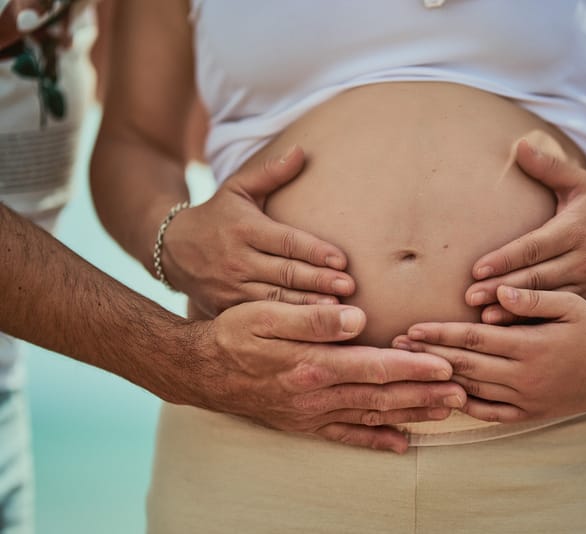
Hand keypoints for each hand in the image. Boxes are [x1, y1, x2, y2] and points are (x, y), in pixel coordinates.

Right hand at [162, 145, 355, 315]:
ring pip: (276, 301)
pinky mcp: (227, 309)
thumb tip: (301, 150)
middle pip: (285, 273)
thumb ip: (270, 173)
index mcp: (244, 228)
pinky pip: (262, 320)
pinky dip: (288, 327)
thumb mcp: (237, 188)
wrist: (171, 249)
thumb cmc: (218, 215)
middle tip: (351, 288)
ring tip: (339, 313)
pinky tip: (312, 331)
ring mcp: (231, 288)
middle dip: (319, 281)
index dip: (315, 250)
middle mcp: (237, 259)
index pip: (286, 241)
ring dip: (308, 308)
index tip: (343, 260)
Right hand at [174, 301, 465, 453]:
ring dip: (410, 414)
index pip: (374, 366)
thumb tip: (357, 319)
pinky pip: (347, 436)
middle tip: (462, 393)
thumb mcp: (267, 315)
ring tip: (445, 412)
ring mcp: (313, 414)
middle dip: (424, 395)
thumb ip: (314, 318)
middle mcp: (318, 395)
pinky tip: (400, 445)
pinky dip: (376, 441)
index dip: (413, 367)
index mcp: (313, 365)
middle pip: (381, 396)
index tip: (445, 365)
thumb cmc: (236, 335)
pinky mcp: (305, 424)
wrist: (203, 371)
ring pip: (371, 416)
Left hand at [394, 286, 585, 422]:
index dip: (439, 334)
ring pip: (473, 390)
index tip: (412, 328)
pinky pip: (491, 414)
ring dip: (440, 380)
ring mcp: (527, 398)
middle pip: (465, 365)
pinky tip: (446, 397)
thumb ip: (532, 298)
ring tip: (411, 371)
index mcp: (530, 345)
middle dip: (428, 356)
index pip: (472, 339)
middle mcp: (525, 375)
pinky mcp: (532, 414)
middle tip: (396, 348)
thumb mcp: (569, 303)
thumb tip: (497, 293)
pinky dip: (467, 407)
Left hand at [466, 139, 585, 321]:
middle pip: (536, 278)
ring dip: (515, 311)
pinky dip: (535, 324)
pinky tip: (510, 333)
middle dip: (501, 289)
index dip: (505, 258)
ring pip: (546, 302)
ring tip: (484, 319)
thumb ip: (550, 167)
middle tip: (469, 297)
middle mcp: (583, 260)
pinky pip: (560, 316)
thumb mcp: (581, 184)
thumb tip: (519, 144)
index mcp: (576, 230)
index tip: (477, 268)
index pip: (534, 246)